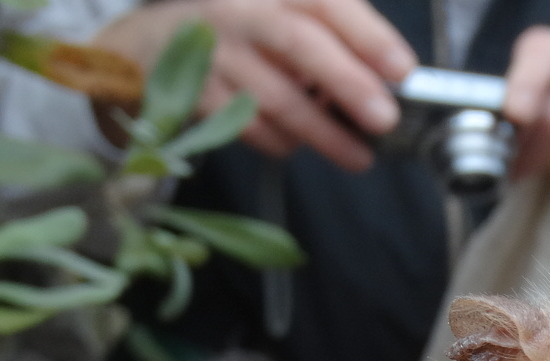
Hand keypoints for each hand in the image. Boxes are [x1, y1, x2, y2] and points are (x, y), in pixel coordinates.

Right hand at [92, 0, 416, 168]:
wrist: (147, 44)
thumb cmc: (240, 31)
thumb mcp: (281, 13)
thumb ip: (332, 36)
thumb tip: (388, 76)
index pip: (325, 2)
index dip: (367, 35)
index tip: (402, 68)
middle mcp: (242, 11)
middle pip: (299, 42)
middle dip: (347, 83)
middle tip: (384, 118)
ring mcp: (215, 52)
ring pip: (276, 96)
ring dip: (323, 133)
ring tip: (359, 156)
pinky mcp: (195, 93)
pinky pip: (248, 126)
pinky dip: (281, 141)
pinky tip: (298, 143)